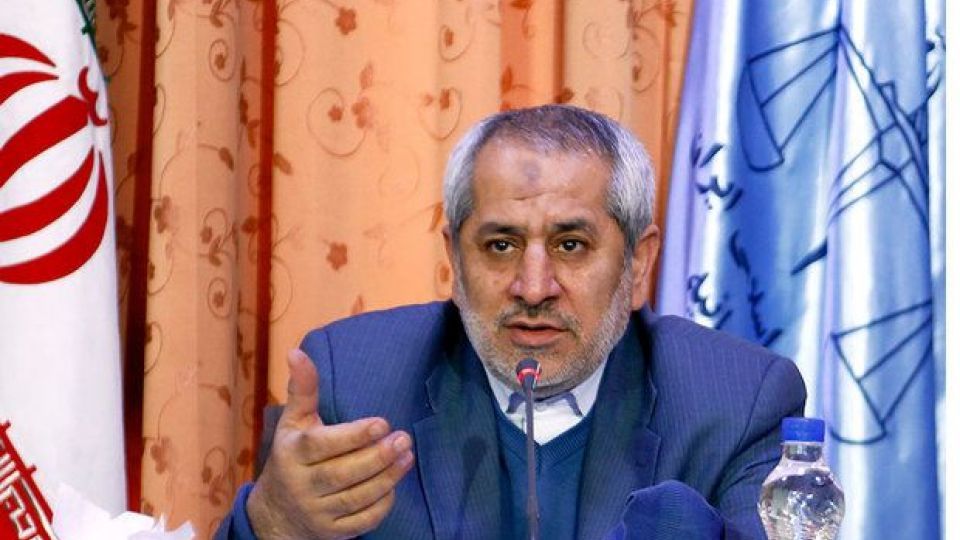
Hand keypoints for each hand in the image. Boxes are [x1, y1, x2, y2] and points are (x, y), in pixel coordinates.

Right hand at [247, 349, 414, 538]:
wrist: (275, 516)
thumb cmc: (292, 457)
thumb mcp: (293, 423)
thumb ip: (302, 390)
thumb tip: (296, 351)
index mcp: (292, 454)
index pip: (322, 446)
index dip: (353, 436)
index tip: (382, 423)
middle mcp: (301, 485)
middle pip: (342, 474)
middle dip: (377, 457)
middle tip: (404, 439)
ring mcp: (317, 512)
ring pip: (355, 498)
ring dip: (386, 478)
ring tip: (407, 456)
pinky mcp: (332, 532)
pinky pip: (361, 521)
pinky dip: (380, 505)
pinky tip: (395, 485)